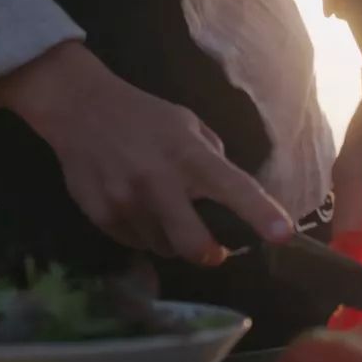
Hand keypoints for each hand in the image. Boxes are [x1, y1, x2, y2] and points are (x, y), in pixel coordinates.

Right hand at [0, 42, 293, 263]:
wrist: (78, 107)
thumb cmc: (144, 115)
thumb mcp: (188, 125)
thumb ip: (212, 160)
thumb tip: (233, 196)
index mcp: (190, 155)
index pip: (234, 188)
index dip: (261, 214)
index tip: (284, 235)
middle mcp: (159, 182)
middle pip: (193, 244)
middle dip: (209, 254)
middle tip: (213, 250)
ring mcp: (126, 202)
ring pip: (163, 248)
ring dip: (172, 241)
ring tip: (164, 212)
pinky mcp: (100, 215)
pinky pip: (134, 243)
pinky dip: (144, 234)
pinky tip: (137, 208)